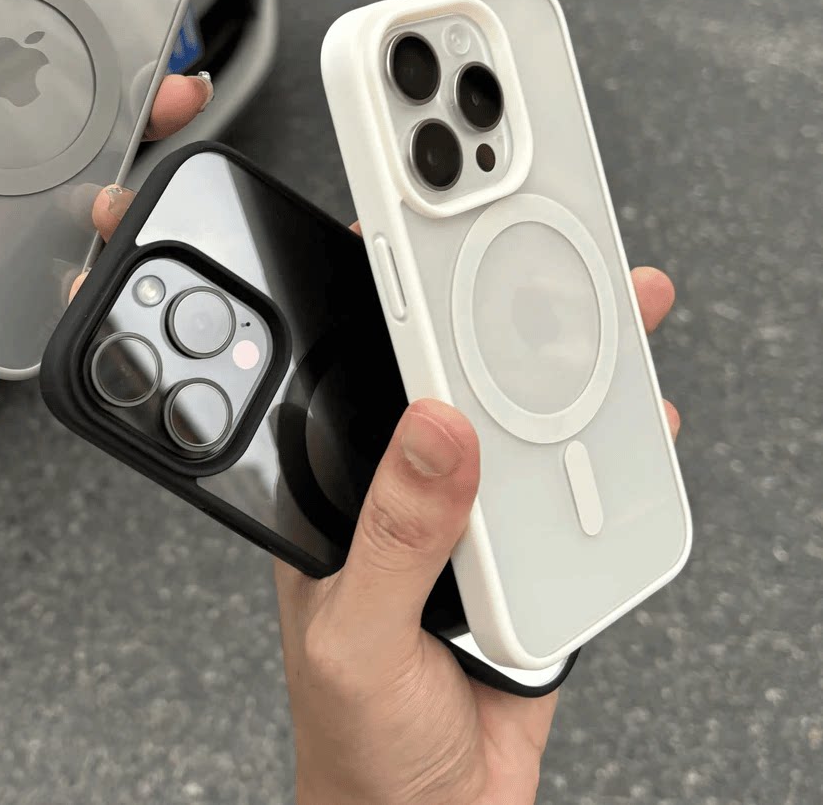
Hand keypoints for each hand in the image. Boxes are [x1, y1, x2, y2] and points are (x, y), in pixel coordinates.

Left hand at [275, 267, 680, 804]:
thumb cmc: (357, 743)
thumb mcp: (359, 640)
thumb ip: (395, 538)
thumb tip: (436, 431)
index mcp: (338, 493)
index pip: (360, 376)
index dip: (388, 302)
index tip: (427, 233)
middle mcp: (403, 494)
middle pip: (454, 386)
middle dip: (500, 317)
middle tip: (548, 255)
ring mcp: (471, 523)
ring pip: (522, 430)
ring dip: (568, 374)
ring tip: (613, 315)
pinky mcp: (528, 560)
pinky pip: (571, 495)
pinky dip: (611, 459)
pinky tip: (637, 425)